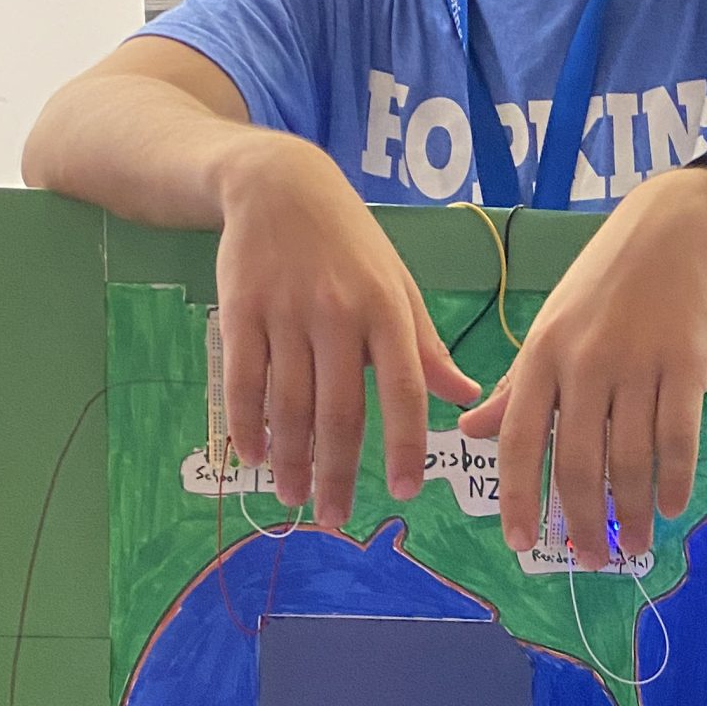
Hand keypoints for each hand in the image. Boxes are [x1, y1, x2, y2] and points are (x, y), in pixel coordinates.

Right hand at [217, 135, 479, 526]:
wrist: (279, 185)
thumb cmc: (351, 244)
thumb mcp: (398, 285)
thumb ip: (425, 347)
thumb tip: (466, 398)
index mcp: (388, 311)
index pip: (403, 389)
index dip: (405, 443)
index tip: (406, 491)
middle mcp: (339, 315)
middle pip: (339, 410)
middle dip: (338, 473)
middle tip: (336, 520)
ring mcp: (286, 313)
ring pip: (288, 404)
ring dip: (291, 460)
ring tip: (293, 499)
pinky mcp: (240, 310)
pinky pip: (243, 380)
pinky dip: (246, 425)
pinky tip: (253, 457)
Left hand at [459, 167, 706, 569]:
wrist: (671, 230)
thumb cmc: (603, 284)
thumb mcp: (549, 326)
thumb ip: (516, 386)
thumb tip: (468, 431)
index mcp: (541, 356)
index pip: (519, 440)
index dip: (519, 498)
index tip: (522, 545)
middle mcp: (583, 364)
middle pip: (577, 463)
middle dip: (582, 521)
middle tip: (590, 560)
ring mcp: (637, 365)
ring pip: (629, 459)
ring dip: (630, 512)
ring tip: (633, 545)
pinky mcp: (686, 364)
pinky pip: (678, 437)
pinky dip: (674, 479)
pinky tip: (670, 505)